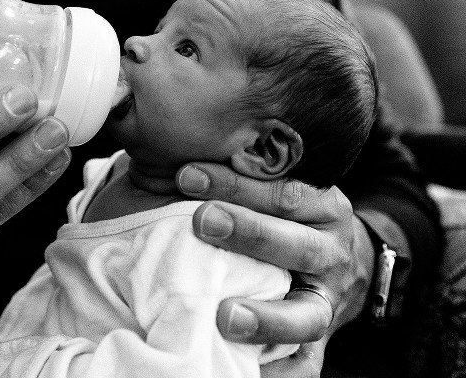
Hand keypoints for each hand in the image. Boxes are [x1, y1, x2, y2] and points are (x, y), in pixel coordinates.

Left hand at [177, 163, 373, 376]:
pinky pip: (304, 364)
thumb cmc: (287, 218)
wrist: (341, 263)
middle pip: (296, 246)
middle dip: (250, 232)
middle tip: (202, 222)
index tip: (186, 175)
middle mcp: (331, 253)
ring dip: (266, 318)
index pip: (281, 193)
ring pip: (306, 315)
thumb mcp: (278, 191)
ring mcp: (327, 302)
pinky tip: (247, 370)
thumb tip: (177, 163)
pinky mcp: (318, 342)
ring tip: (224, 316)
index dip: (234, 184)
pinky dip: (278, 372)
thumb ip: (243, 177)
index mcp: (322, 208)